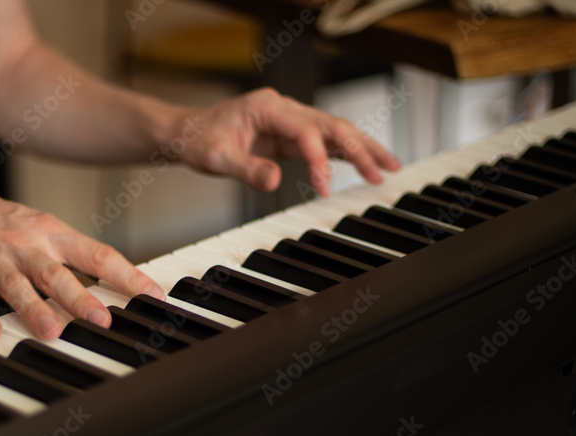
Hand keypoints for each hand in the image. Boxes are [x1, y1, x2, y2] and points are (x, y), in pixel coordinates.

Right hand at [0, 187, 163, 340]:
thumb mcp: (39, 229)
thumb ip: (72, 256)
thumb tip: (115, 285)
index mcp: (51, 233)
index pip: (97, 254)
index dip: (127, 274)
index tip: (153, 295)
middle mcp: (25, 246)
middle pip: (56, 273)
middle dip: (80, 299)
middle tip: (103, 320)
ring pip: (17, 287)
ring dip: (34, 310)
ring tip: (51, 332)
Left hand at [173, 87, 400, 197]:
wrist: (186, 133)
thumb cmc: (198, 140)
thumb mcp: (215, 158)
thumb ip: (246, 169)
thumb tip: (276, 181)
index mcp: (267, 108)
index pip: (305, 131)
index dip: (319, 159)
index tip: (324, 187)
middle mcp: (284, 109)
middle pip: (331, 125)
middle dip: (360, 148)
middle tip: (381, 173)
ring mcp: (289, 121)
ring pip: (334, 132)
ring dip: (362, 149)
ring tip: (389, 167)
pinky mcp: (289, 136)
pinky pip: (323, 143)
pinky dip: (345, 154)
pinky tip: (366, 164)